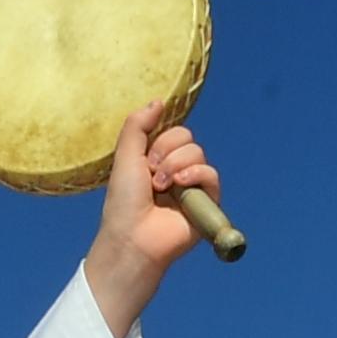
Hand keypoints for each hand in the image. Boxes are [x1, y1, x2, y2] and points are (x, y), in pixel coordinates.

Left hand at [83, 106, 221, 337]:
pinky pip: (212, 175)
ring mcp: (192, 187)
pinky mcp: (206, 203)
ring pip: (198, 153)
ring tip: (162, 188)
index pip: (173, 129)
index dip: (159, 139)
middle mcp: (177, 171)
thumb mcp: (126, 155)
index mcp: (158, 159)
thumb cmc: (124, 202)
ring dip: (176, 165)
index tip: (145, 160)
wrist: (134, 236)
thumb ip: (138, 125)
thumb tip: (159, 101)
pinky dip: (197, 175)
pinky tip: (181, 187)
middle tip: (152, 176)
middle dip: (167, 151)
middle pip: (187, 137)